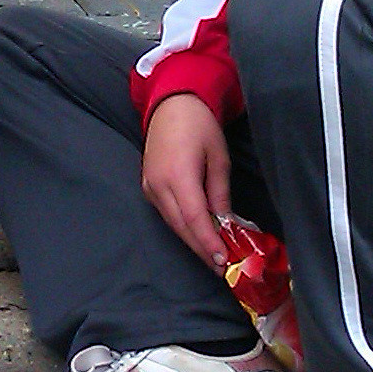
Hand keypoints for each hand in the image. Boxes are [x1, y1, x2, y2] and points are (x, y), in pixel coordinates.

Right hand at [141, 92, 232, 265]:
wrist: (171, 105)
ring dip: (192, 240)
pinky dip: (182, 226)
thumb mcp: (219, 157)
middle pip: (180, 226)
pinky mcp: (148, 186)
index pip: (194, 217)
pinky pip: (166, 213)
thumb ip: (220, 191)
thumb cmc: (200, 126)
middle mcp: (158, 184)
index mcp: (178, 174)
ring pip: (172, 222)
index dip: (208, 241)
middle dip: (200, 247)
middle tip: (219, 266)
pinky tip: (197, 234)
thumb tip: (224, 221)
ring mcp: (149, 186)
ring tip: (211, 255)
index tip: (221, 259)